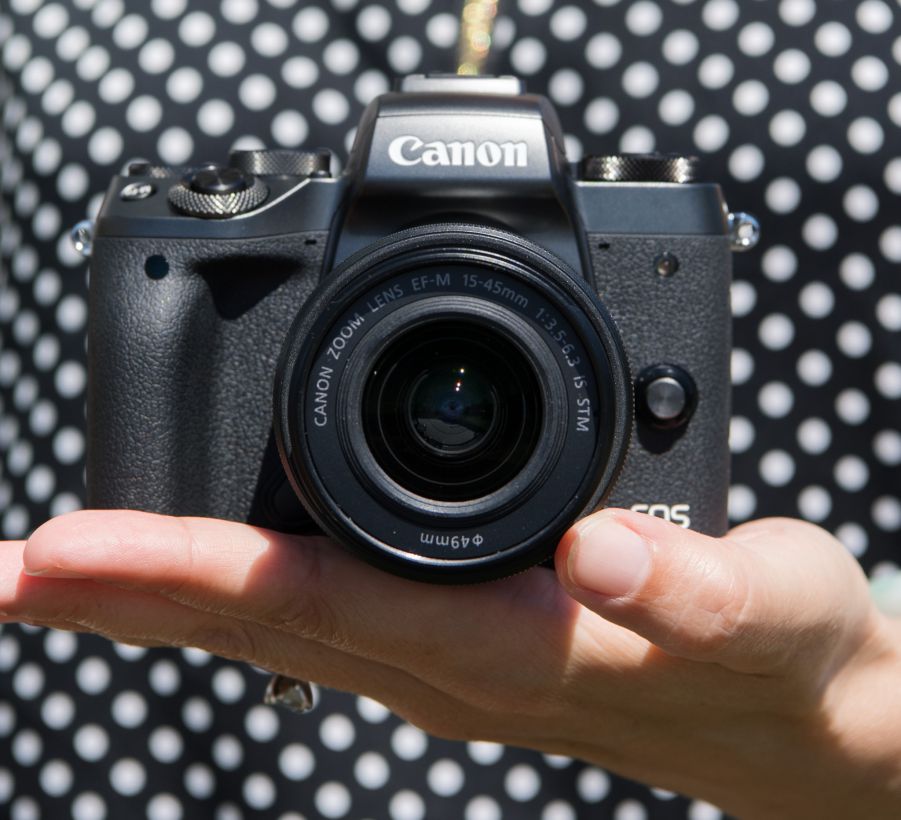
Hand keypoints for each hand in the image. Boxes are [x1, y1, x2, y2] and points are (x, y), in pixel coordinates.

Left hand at [3, 508, 899, 817]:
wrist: (795, 715)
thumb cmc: (780, 656)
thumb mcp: (765, 615)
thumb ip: (688, 596)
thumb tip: (596, 562)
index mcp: (514, 649)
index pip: (331, 603)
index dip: (200, 572)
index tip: (69, 548)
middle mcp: (454, 659)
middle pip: (266, 620)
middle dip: (129, 590)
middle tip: (7, 564)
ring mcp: (449, 655)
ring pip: (281, 624)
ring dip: (164, 596)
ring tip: (57, 565)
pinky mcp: (462, 635)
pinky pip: (328, 611)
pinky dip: (241, 590)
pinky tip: (198, 568)